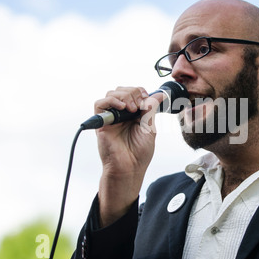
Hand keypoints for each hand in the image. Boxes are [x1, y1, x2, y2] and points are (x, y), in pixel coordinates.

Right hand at [94, 86, 156, 226]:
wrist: (129, 168)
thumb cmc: (139, 154)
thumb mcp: (150, 128)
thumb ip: (151, 110)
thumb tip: (159, 95)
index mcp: (134, 114)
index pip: (134, 93)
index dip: (140, 91)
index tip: (147, 99)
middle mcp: (121, 114)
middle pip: (122, 90)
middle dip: (133, 92)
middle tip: (139, 106)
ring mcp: (111, 117)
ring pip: (112, 94)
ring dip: (124, 96)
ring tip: (132, 109)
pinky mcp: (102, 122)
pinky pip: (100, 104)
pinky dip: (111, 101)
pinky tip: (122, 108)